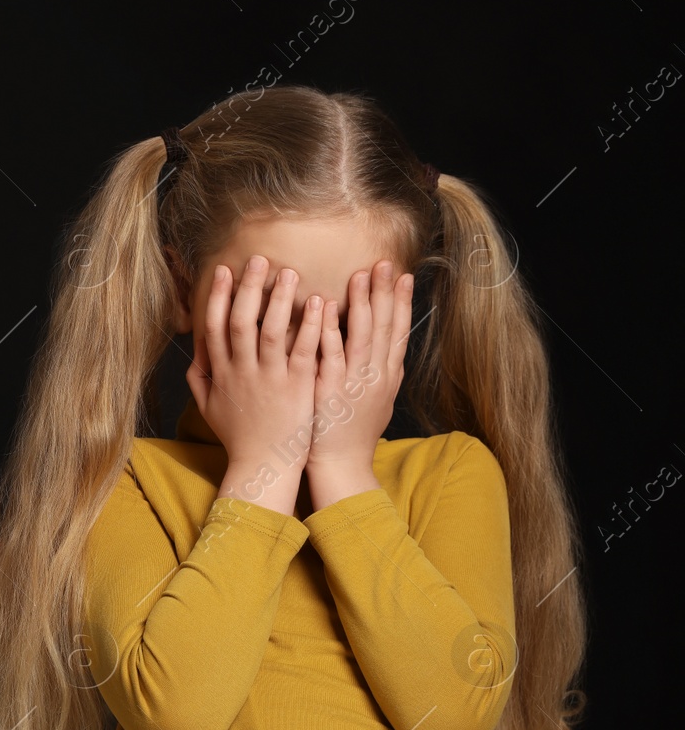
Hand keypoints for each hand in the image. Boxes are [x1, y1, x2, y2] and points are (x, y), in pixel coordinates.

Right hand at [187, 254, 325, 468]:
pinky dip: (309, 326)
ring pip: (271, 331)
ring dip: (279, 299)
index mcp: (221, 373)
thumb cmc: (239, 437)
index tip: (226, 271)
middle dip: (248, 288)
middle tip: (259, 260)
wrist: (263, 467)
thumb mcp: (209, 408)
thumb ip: (199, 378)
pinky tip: (318, 304)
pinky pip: (303, 351)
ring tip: (289, 273)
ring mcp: (269, 379)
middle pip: (241, 321)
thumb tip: (195, 352)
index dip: (221, 297)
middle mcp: (242, 372)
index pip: (216, 327)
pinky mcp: (296, 388)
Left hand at [305, 260, 410, 471]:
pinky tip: (327, 308)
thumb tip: (384, 348)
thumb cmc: (350, 434)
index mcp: (387, 377)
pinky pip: (331, 356)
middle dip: (385, 293)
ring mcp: (355, 384)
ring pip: (362, 337)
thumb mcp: (374, 401)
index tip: (404, 275)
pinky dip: (330, 330)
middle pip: (385, 327)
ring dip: (362, 304)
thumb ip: (378, 372)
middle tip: (385, 262)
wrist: (340, 467)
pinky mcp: (331, 393)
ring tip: (361, 274)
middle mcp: (376, 377)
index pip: (398, 332)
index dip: (402, 302)